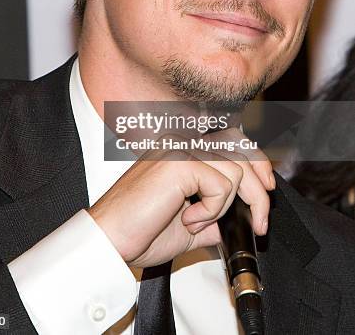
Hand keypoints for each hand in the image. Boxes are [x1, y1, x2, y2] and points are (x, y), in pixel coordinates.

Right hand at [88, 128, 273, 267]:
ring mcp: (179, 148)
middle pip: (241, 150)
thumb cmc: (140, 231)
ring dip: (225, 207)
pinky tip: (188, 219)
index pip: (233, 139)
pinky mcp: (179, 161)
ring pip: (235, 170)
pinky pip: (220, 185)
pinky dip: (211, 210)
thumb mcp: (191, 223)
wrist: (112, 241)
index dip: (257, 161)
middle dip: (259, 190)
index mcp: (183, 149)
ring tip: (198, 222)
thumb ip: (217, 213)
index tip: (267, 189)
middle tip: (257, 222)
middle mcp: (182, 142)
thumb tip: (244, 217)